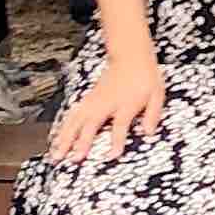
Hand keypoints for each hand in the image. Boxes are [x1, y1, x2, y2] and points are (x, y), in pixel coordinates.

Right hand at [48, 54, 166, 164]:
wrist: (130, 56)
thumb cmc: (145, 76)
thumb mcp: (157, 94)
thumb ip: (152, 114)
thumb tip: (148, 133)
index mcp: (126, 104)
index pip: (120, 125)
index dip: (117, 141)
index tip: (112, 155)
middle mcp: (106, 104)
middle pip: (91, 124)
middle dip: (82, 142)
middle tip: (74, 159)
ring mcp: (94, 101)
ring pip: (76, 121)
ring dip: (65, 138)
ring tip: (56, 155)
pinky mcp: (88, 99)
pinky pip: (72, 115)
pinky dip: (63, 128)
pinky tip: (57, 140)